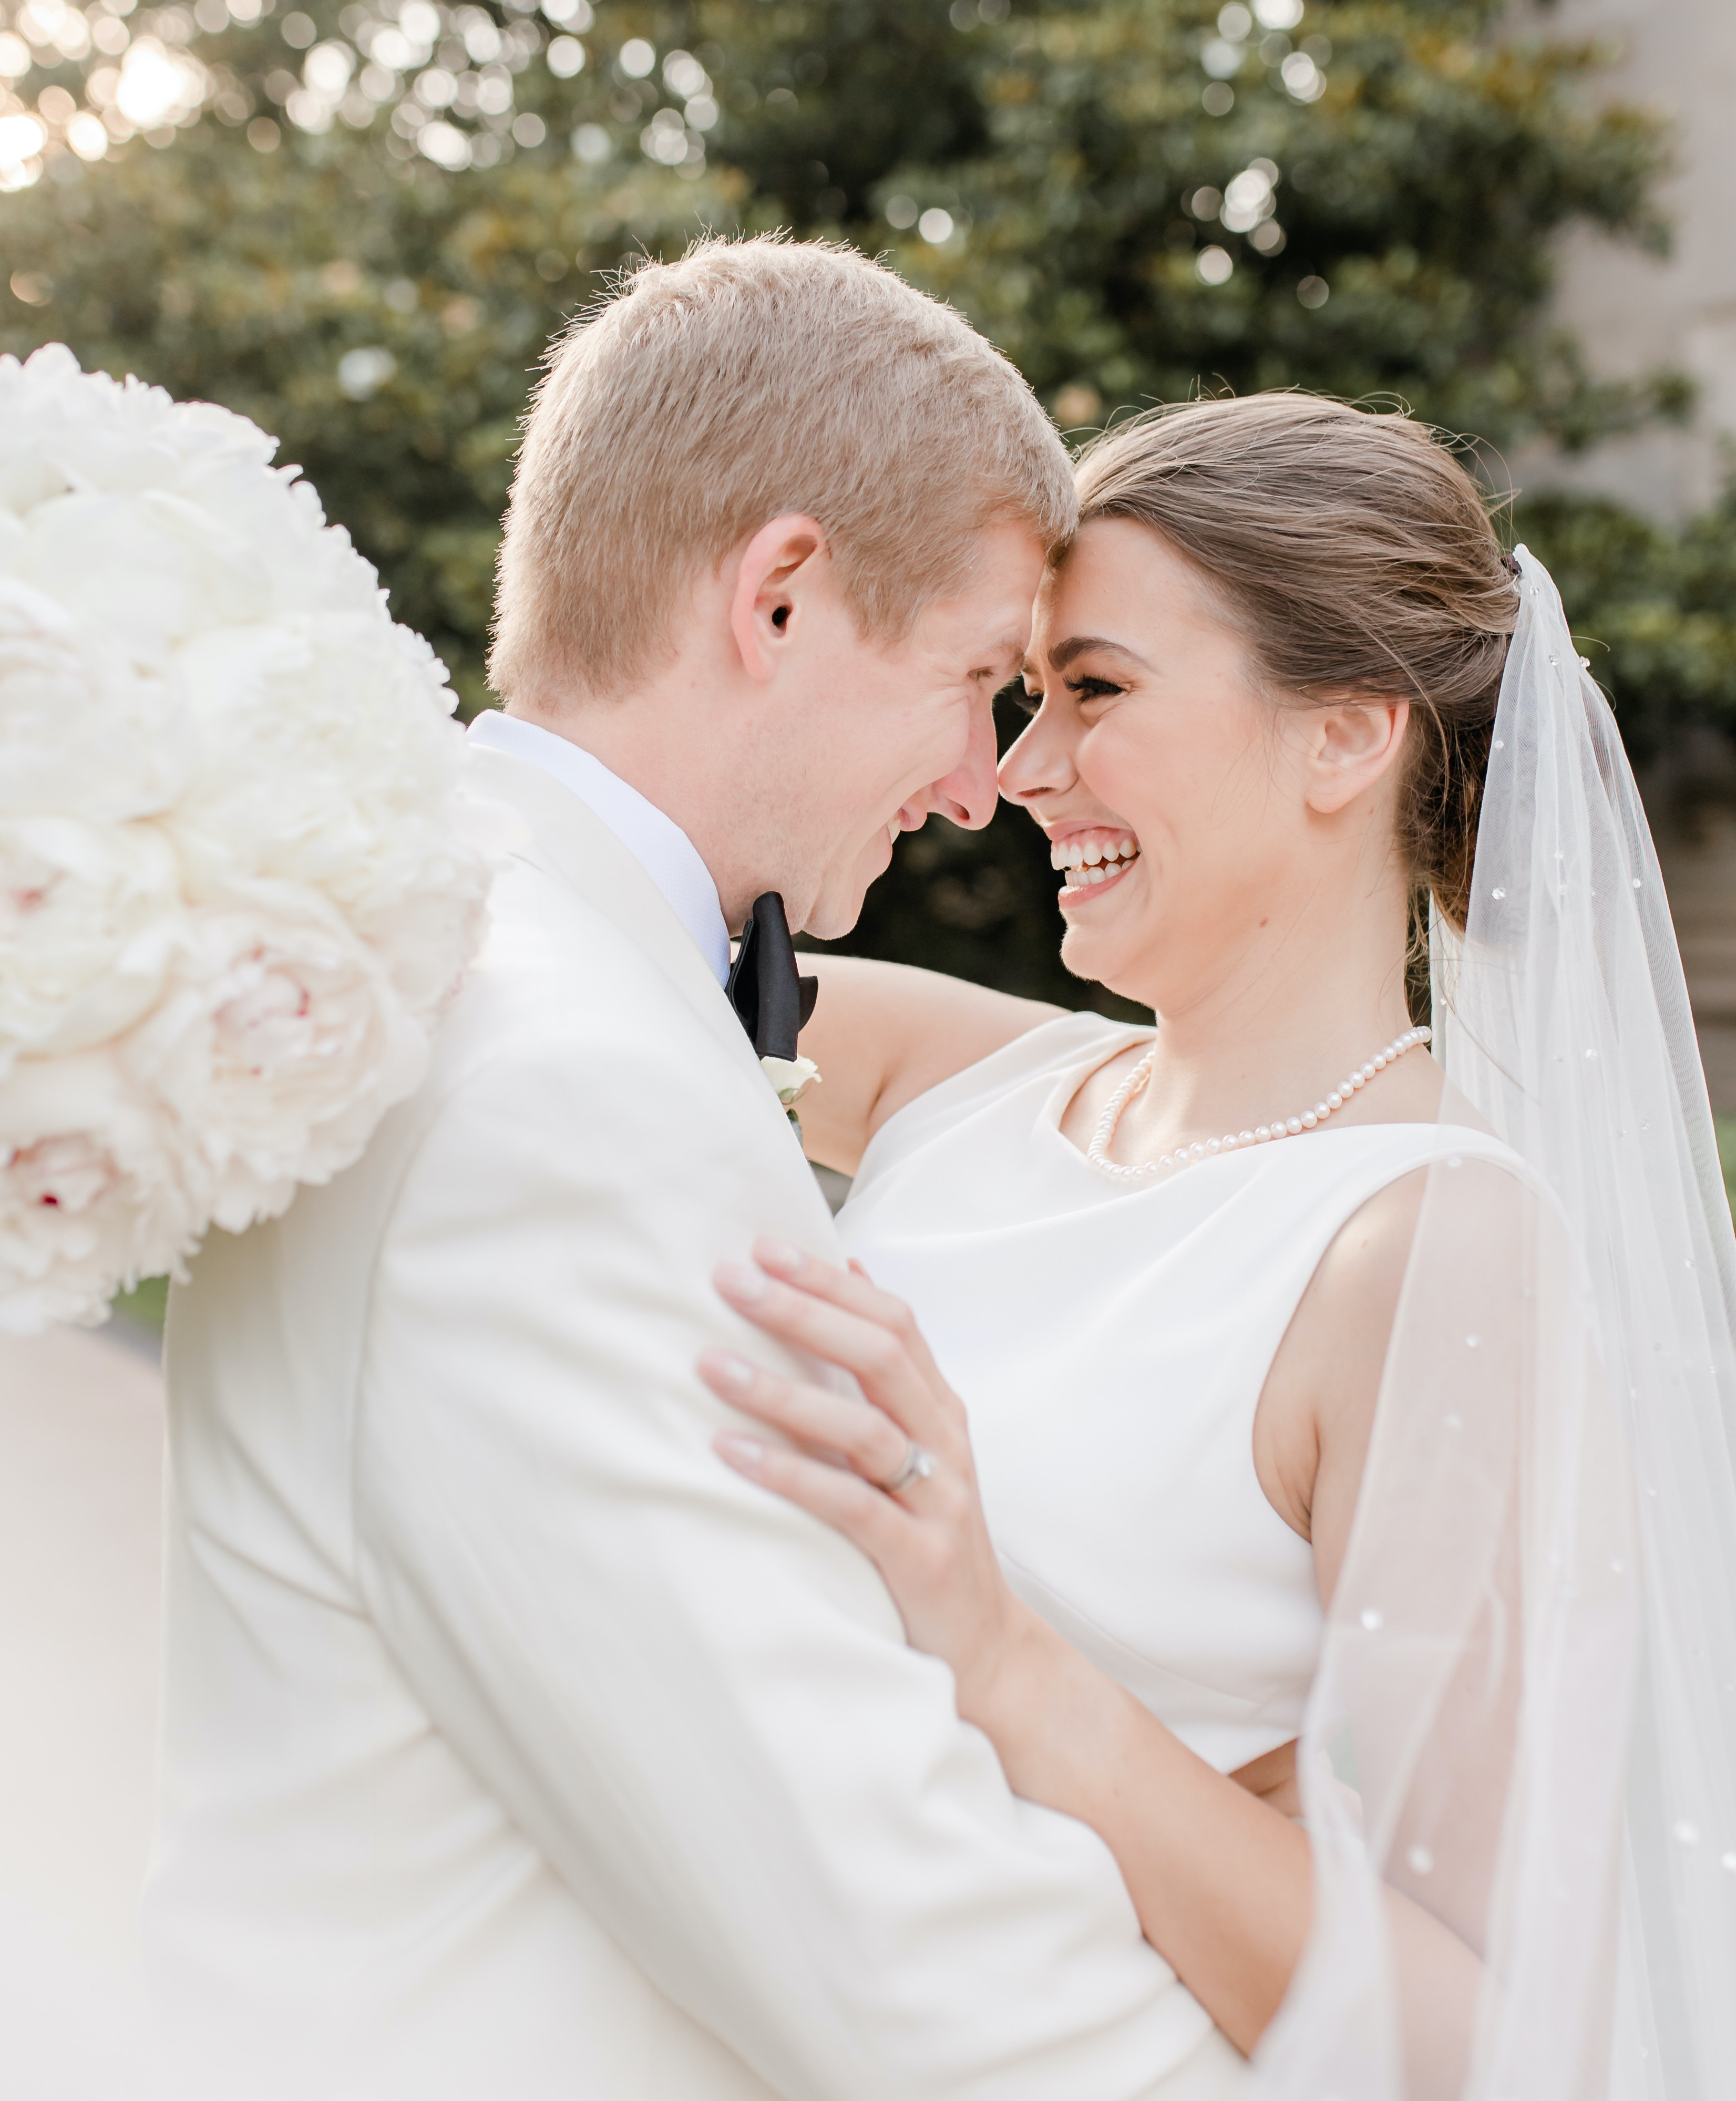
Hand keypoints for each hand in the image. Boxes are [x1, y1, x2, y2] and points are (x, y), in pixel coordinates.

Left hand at [702, 1239, 1037, 1726]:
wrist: (989, 1653)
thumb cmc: (928, 1537)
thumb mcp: (917, 1446)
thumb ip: (885, 1372)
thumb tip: (851, 1275)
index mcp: (941, 1409)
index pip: (893, 1322)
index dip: (830, 1282)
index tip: (763, 1246)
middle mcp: (946, 1443)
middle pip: (878, 1356)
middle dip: (802, 1311)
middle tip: (730, 1280)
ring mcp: (937, 1500)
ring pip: (862, 1427)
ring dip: (782, 1390)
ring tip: (709, 1365)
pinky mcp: (919, 1558)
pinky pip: (851, 1506)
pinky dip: (791, 1474)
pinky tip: (732, 1454)